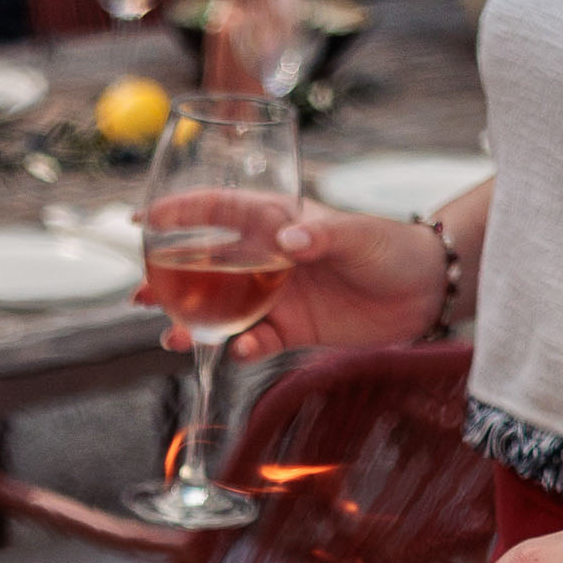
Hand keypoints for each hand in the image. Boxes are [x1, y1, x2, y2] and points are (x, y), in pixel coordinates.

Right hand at [135, 197, 446, 361]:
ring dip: (192, 322)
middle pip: (206, 266)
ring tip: (167, 336)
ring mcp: (276, 295)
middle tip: (138, 295)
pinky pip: (254, 340)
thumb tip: (286, 241)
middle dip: (169, 280)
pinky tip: (233, 351)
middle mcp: (268, 257)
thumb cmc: (389, 247)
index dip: (180, 213)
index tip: (143, 220)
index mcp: (277, 220)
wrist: (424, 292)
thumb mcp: (355, 235)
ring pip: (221, 309)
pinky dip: (240, 347)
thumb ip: (318, 236)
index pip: (219, 211)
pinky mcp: (291, 330)